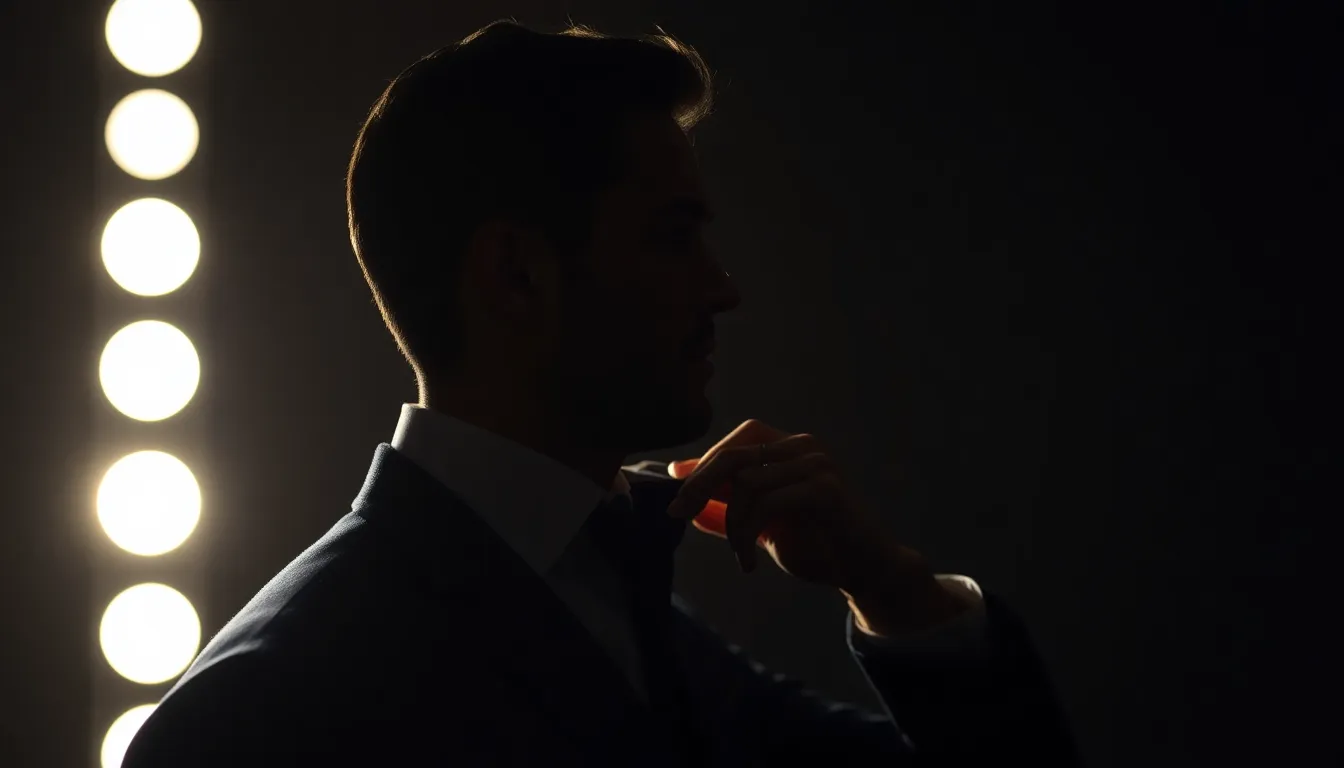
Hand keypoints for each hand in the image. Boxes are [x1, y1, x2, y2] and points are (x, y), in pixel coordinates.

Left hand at [666, 419, 929, 594]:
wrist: (863, 569)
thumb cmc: (814, 544)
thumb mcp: (762, 523)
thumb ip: (727, 503)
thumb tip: (683, 486)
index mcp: (791, 447)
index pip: (737, 440)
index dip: (703, 464)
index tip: (676, 494)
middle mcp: (804, 447)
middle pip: (734, 455)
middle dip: (699, 486)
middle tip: (678, 515)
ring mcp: (817, 465)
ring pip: (745, 483)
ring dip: (731, 525)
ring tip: (739, 553)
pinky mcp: (825, 489)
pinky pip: (766, 504)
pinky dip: (746, 534)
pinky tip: (748, 561)